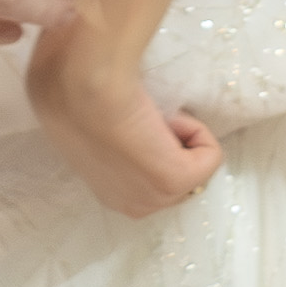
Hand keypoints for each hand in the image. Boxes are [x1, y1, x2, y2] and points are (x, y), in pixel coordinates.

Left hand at [27, 15, 218, 217]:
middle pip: (175, 173)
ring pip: (194, 165)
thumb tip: (118, 115)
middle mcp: (130, 204)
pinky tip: (160, 118)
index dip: (152, 139)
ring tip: (147, 117)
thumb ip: (107, 129)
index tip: (130, 116)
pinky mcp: (173, 182)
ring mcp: (153, 198)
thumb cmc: (75, 87)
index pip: (149, 175)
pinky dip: (197, 129)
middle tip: (140, 116)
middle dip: (171, 143)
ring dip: (183, 134)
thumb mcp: (89, 118)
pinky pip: (211, 156)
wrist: (79, 82)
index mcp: (107, 192)